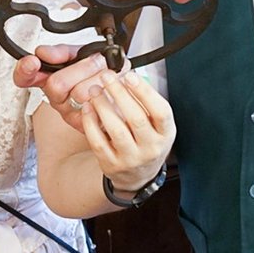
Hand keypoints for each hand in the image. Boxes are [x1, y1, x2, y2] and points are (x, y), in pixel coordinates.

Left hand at [22, 49, 173, 192]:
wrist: (137, 176)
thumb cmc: (146, 142)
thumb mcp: (157, 125)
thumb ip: (146, 104)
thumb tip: (128, 75)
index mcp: (166, 134)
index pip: (160, 111)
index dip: (145, 92)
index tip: (129, 76)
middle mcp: (151, 148)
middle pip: (136, 118)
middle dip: (119, 94)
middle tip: (106, 77)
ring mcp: (131, 158)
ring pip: (116, 129)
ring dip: (103, 106)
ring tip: (94, 90)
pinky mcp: (111, 164)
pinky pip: (98, 141)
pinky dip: (90, 122)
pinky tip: (87, 108)